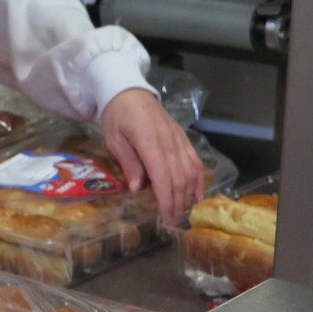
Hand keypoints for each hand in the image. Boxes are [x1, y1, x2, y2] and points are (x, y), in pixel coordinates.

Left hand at [100, 88, 203, 221]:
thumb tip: (138, 189)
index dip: (166, 199)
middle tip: (172, 220)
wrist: (129, 91)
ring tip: (182, 211)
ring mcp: (179, 139)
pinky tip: (197, 194)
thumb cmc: (117, 116)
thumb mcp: (114, 139)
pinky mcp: (183, 137)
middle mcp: (169, 141)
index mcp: (149, 141)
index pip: (163, 176)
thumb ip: (128, 163)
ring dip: (188, 193)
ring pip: (190, 171)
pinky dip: (198, 179)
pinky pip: (195, 160)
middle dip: (177, 201)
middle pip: (179, 177)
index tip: (165, 217)